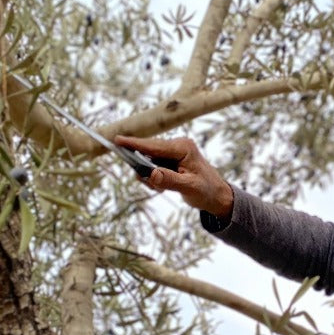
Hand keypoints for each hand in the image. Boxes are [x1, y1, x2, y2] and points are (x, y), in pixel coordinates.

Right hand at [114, 135, 234, 217]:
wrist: (216, 195)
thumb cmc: (206, 190)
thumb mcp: (189, 187)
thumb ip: (169, 180)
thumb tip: (150, 174)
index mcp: (183, 147)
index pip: (154, 145)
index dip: (135, 144)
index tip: (117, 140)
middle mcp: (177, 145)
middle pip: (149, 152)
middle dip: (144, 169)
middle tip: (152, 185)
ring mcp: (174, 152)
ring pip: (149, 161)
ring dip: (150, 176)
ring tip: (163, 189)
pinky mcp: (171, 159)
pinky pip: (153, 166)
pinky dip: (154, 178)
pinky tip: (164, 187)